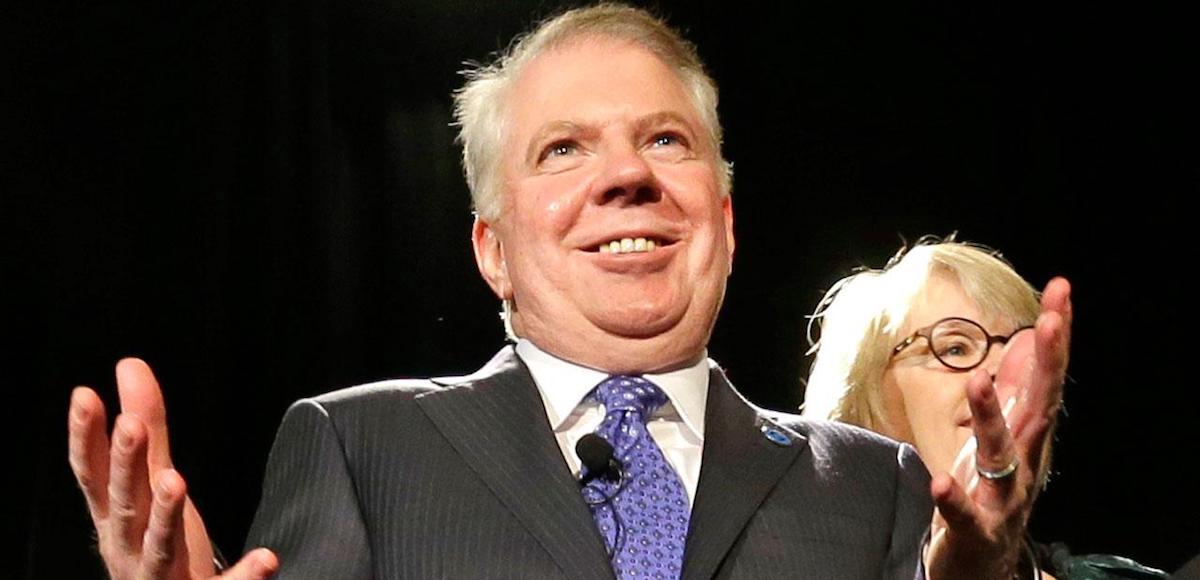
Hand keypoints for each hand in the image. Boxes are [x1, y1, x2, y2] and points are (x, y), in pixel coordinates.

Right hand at [68, 358, 277, 578]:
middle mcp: (132, 547)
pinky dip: (243, 575)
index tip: (85, 396)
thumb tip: (130, 366)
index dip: (85, 438)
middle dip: (127, 467)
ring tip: (174, 482)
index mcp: (118, 517)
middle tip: (132, 426)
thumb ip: (147, 427)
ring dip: (165, 516)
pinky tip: (266, 557)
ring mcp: (165, 576)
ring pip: (160, 548)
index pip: (94, 475)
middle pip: (126, 506)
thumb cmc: (152, 543)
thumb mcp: (149, 482)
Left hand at [927, 277, 1071, 579]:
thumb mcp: (1004, 435)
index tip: (1061, 289)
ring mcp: (1003, 498)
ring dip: (991, 418)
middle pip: (1040, 408)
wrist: (984, 567)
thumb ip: (1014, 390)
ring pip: (1002, 456)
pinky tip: (938, 482)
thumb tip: (1024, 340)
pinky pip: (964, 514)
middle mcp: (1025, 463)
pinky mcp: (975, 530)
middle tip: (1049, 321)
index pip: (1047, 377)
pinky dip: (954, 498)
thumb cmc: (992, 493)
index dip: (1056, 335)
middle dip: (1047, 364)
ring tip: (978, 382)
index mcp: (1029, 435)